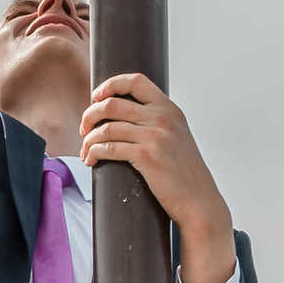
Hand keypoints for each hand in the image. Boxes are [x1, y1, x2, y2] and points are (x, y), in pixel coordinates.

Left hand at [79, 73, 236, 282]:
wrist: (199, 201)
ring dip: (89, 139)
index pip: (137, 81)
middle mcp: (163, 118)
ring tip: (84, 150)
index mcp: (170, 110)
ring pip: (107, 127)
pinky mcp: (147, 156)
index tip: (97, 97)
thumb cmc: (185, 175)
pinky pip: (109, 147)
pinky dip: (93, 152)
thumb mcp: (178, 138)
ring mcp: (155, 136)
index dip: (111, 85)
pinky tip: (90, 160)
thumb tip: (129, 119)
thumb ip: (159, 124)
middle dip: (90, 115)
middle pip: (113, 103)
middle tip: (83, 129)